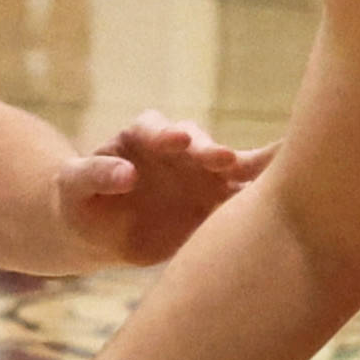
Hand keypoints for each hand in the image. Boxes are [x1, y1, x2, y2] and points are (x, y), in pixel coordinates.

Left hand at [53, 113, 261, 265]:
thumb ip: (96, 174)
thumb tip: (125, 174)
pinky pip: (242, 198)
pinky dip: (261, 197)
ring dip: (245, 171)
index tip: (178, 141)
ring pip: (229, 169)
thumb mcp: (76, 186)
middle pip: (198, 145)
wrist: (101, 230)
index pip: (154, 129)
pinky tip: (284, 201)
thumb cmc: (82, 200)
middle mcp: (178, 150)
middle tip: (222, 158)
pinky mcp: (216, 202)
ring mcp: (201, 175)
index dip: (166, 134)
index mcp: (141, 138)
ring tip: (265, 177)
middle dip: (209, 150)